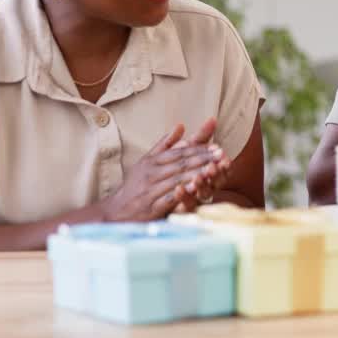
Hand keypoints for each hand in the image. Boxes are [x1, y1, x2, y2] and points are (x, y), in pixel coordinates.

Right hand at [101, 121, 224, 221]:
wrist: (115, 211)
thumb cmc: (134, 185)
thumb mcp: (146, 161)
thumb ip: (164, 144)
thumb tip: (181, 125)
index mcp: (152, 162)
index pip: (179, 153)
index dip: (199, 149)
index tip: (217, 147)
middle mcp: (151, 174)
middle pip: (181, 164)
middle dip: (203, 159)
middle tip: (222, 156)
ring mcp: (150, 191)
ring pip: (177, 180)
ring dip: (197, 174)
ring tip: (215, 170)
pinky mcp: (151, 207)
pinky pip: (169, 199)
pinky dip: (183, 194)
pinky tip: (197, 190)